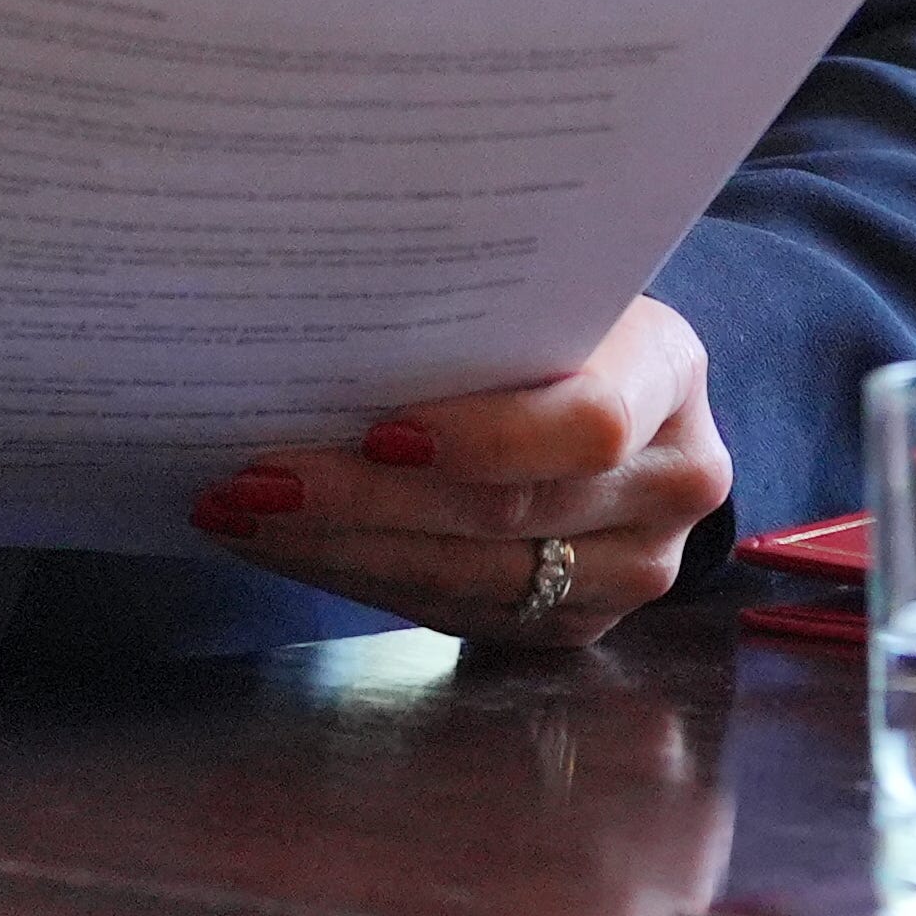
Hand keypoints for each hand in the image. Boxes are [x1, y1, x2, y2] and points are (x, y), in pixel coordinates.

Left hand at [181, 297, 729, 653]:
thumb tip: (313, 323)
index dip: (481, 437)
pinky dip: (363, 579)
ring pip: (471, 578)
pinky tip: (290, 547)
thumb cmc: (549, 319)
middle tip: (256, 479)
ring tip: (242, 514)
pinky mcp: (578, 624)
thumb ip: (470, 312)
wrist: (613, 390)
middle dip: (366, 500)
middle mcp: (673, 483)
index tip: (374, 429)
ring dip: (342, 550)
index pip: (586, 423)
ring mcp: (635, 569)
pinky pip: (458, 614)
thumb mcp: (536, 291)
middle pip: (510, 514)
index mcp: (669, 373)